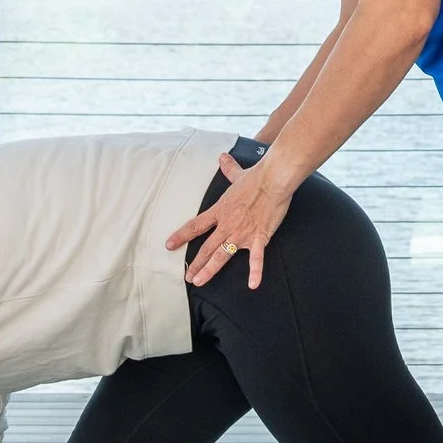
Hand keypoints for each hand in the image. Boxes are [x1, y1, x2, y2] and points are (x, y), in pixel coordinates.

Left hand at [165, 153, 294, 288]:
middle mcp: (227, 224)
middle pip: (206, 247)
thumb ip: (229, 169)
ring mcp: (242, 233)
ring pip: (221, 256)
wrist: (273, 179)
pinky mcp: (259, 237)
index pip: (195, 226)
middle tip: (188, 277)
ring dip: (209, 270)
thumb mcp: (238, 174)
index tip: (169, 245)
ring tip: (200, 281)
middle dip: (196, 263)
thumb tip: (223, 157)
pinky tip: (252, 285)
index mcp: (220, 210)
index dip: (180, 236)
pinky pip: (256, 259)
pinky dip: (255, 273)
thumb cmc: (256, 177)